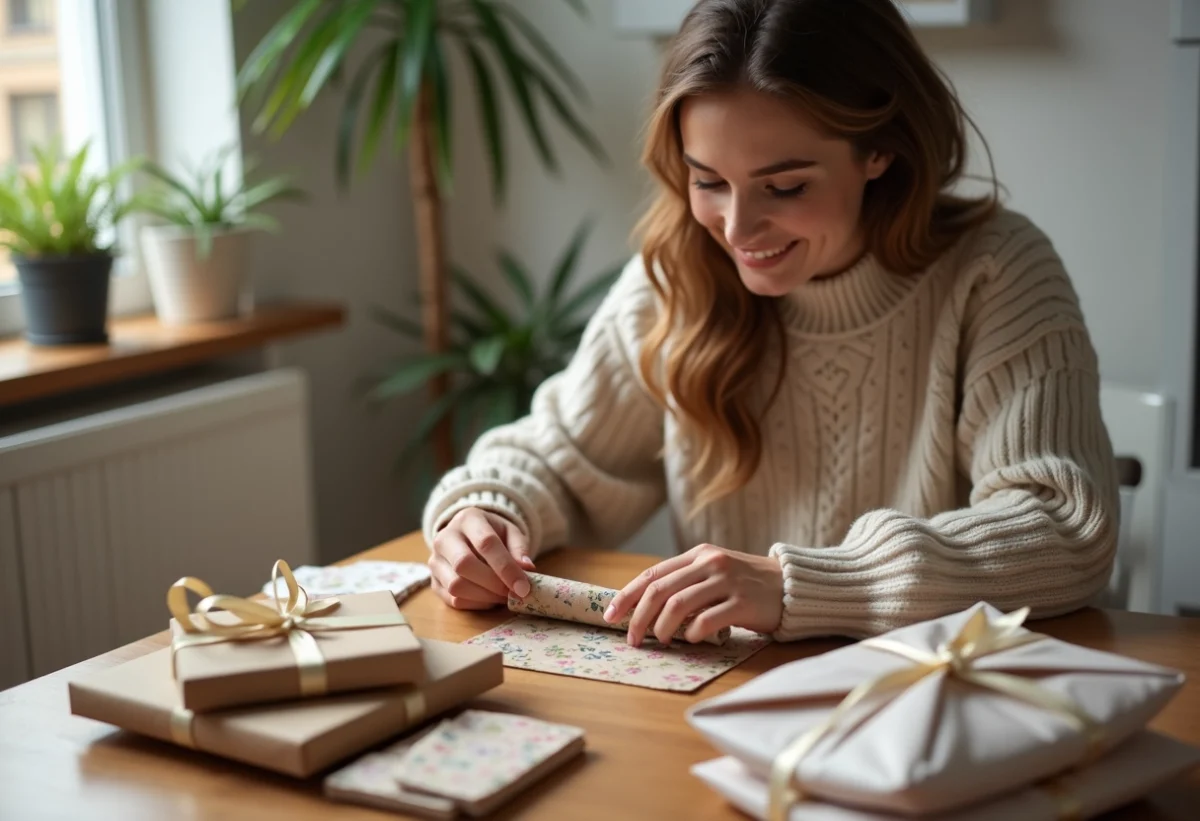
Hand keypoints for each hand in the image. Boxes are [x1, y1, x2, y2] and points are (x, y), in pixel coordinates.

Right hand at [429, 508, 533, 610]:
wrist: (469, 536)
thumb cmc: (493, 533)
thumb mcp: (511, 533)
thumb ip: (519, 549)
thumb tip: (526, 569)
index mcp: (468, 519)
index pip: (486, 543)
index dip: (506, 567)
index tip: (524, 586)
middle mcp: (445, 538)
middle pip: (464, 564)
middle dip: (494, 584)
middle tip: (515, 593)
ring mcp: (435, 561)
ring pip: (456, 585)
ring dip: (485, 597)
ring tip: (504, 595)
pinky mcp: (434, 582)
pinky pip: (453, 600)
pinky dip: (476, 604)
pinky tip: (490, 598)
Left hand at [602, 544, 782, 645]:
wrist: (791, 585)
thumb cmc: (746, 583)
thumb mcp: (714, 572)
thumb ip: (685, 582)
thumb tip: (644, 607)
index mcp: (699, 554)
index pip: (653, 574)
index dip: (627, 596)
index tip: (610, 615)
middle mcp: (710, 563)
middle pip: (660, 591)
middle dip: (638, 617)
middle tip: (632, 639)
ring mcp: (727, 581)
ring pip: (679, 605)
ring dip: (662, 628)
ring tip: (660, 641)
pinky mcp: (743, 602)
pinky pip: (707, 620)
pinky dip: (692, 633)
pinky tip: (691, 640)